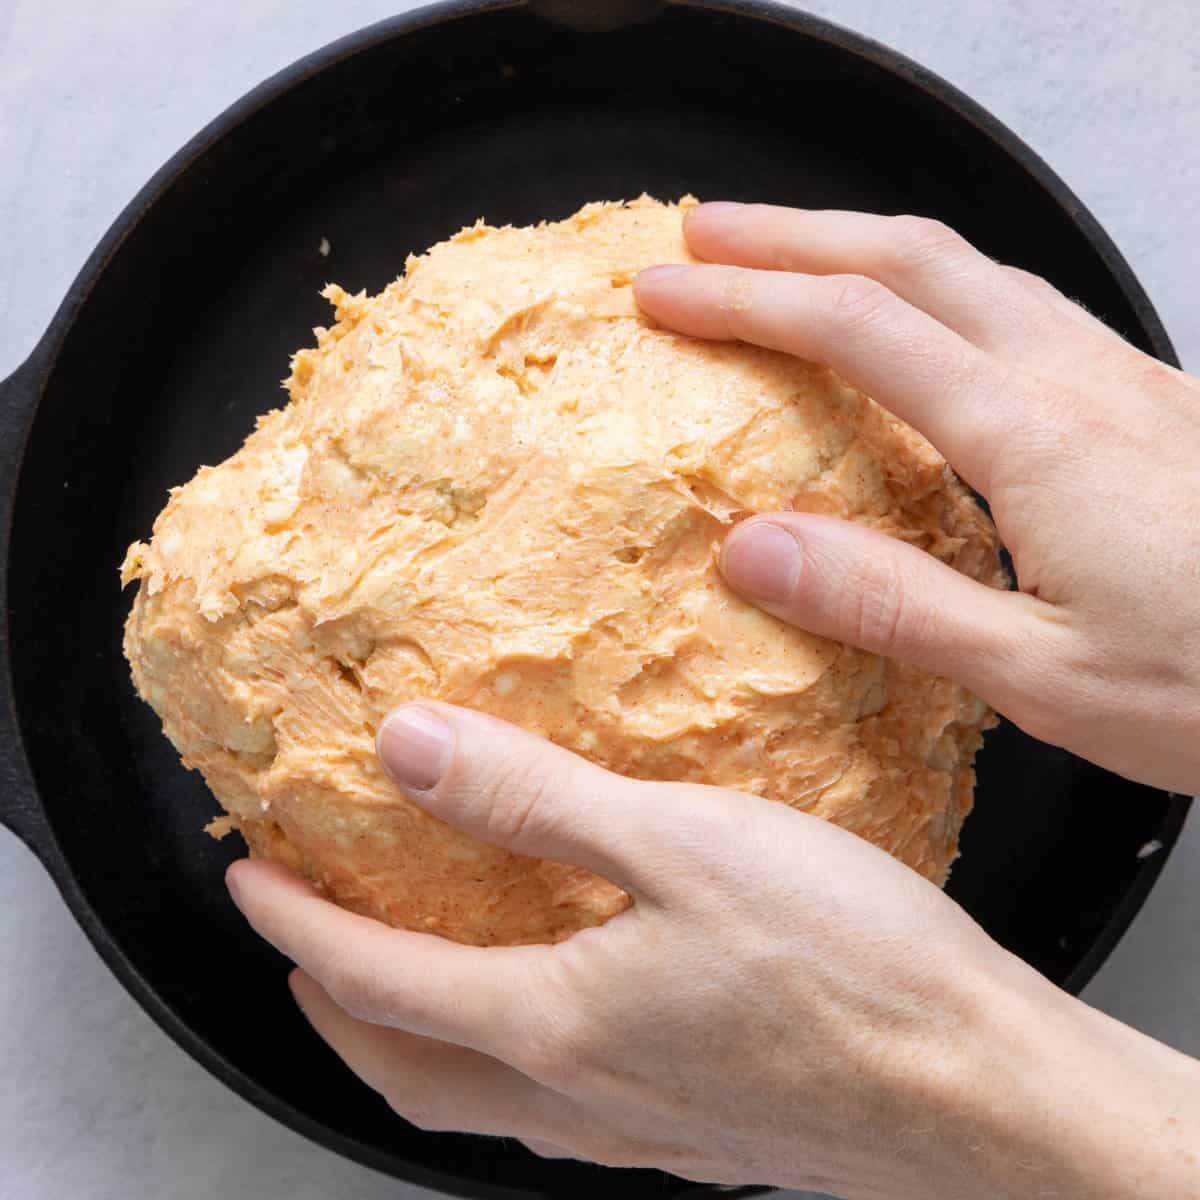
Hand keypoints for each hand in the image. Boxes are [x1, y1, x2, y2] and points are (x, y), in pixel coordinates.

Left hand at [227, 703, 1199, 1198]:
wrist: (986, 1095)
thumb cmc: (851, 967)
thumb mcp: (680, 844)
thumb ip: (533, 799)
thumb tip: (409, 751)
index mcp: (557, 1023)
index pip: (375, 979)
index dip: (296, 926)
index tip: (248, 880)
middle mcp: (583, 1094)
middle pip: (404, 1068)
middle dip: (331, 1006)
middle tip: (302, 946)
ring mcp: (640, 1128)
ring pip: (475, 1099)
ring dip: (413, 1037)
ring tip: (404, 981)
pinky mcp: (698, 1129)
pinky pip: (555, 1105)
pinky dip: (505, 1057)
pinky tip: (553, 1015)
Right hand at [636, 203, 1199, 794]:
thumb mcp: (1041, 677)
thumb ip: (890, 603)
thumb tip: (754, 547)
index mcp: (1035, 440)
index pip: (856, 329)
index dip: (746, 300)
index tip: (662, 294)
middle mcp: (1077, 382)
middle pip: (911, 257)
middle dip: (791, 235)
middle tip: (702, 235)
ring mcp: (1120, 380)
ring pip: (971, 266)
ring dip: (861, 244)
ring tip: (787, 254)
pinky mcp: (1147, 400)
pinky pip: (1018, 304)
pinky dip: (934, 284)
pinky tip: (920, 316)